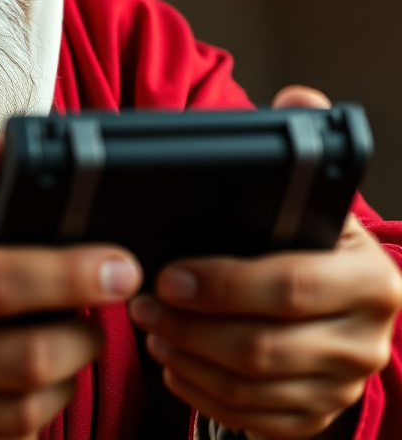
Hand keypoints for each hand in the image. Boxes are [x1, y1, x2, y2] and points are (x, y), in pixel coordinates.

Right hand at [0, 136, 142, 439]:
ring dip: (72, 368)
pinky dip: (45, 405)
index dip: (66, 274)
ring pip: (27, 403)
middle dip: (84, 329)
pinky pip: (13, 436)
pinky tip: (43, 373)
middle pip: (23, 352)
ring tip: (75, 333)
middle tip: (102, 300)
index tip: (119, 265)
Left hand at [128, 87, 401, 439]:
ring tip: (147, 325)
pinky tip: (171, 362)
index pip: (289, 285)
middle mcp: (365, 337)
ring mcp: (342, 384)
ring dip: (186, 357)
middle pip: (263, 344)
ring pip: (250, 386)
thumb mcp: (315, 197)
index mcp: (367, 277)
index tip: (167, 273)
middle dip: (189, 324)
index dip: (223, 282)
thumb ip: (305, 145)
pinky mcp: (316, 416)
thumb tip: (298, 99)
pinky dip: (201, 391)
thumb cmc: (312, 244)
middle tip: (140, 300)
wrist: (348, 311)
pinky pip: (251, 417)